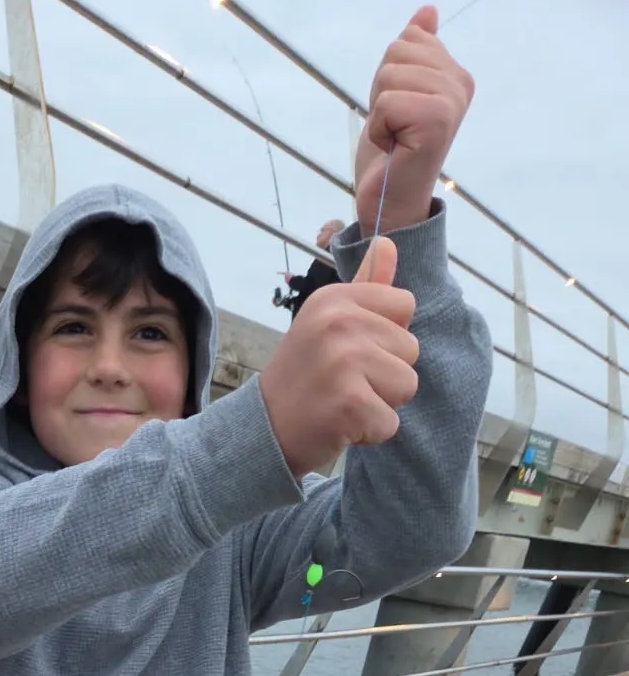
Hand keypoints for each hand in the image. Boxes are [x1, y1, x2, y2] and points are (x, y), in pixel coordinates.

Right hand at [259, 237, 418, 477]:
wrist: (263, 429)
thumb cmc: (303, 375)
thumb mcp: (327, 323)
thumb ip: (366, 287)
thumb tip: (389, 243)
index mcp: (334, 299)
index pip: (405, 305)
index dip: (384, 336)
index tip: (347, 351)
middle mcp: (338, 324)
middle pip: (411, 349)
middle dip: (384, 374)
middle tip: (341, 383)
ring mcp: (343, 363)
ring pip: (407, 385)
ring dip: (380, 403)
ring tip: (342, 402)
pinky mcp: (349, 404)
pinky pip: (390, 422)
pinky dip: (369, 433)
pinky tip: (339, 425)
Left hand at [355, 5, 474, 233]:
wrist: (389, 203)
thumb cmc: (391, 153)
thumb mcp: (396, 94)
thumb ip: (415, 53)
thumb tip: (427, 11)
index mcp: (455, 75)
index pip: (408, 40)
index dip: (388, 77)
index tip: (398, 112)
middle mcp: (460, 85)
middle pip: (398, 52)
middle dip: (382, 91)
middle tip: (394, 127)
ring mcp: (451, 102)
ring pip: (390, 75)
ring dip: (379, 112)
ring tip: (394, 137)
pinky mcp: (437, 121)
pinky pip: (387, 102)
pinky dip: (378, 127)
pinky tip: (393, 147)